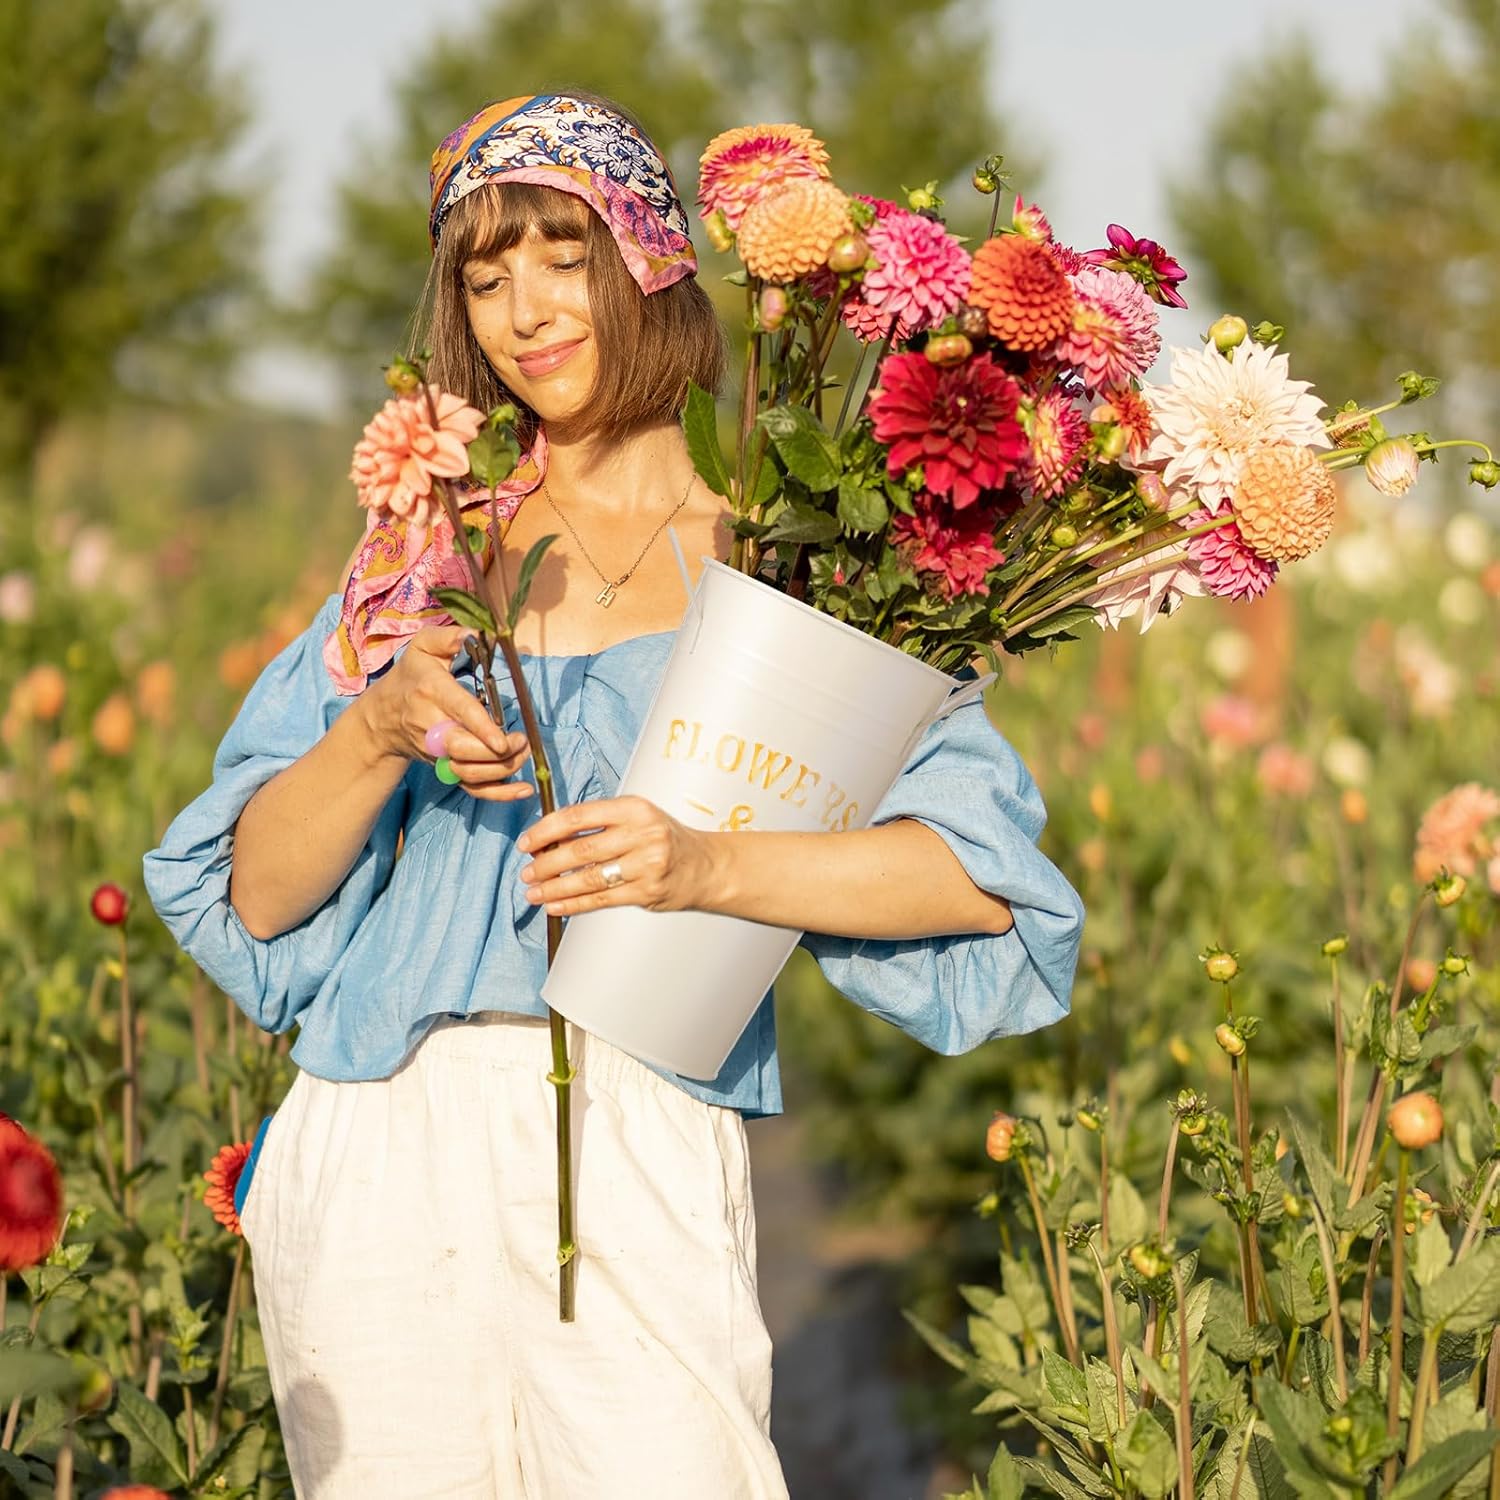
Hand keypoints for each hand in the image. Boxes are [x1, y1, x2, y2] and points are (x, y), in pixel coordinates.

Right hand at [361, 625, 532, 801]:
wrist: (383, 717)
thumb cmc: (411, 677)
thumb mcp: (423, 648)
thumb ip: (448, 638)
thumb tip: (475, 633)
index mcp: (432, 691)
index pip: (459, 711)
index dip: (481, 728)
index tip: (504, 739)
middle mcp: (432, 725)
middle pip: (463, 749)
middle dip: (496, 753)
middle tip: (521, 740)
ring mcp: (437, 752)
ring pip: (468, 772)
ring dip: (501, 771)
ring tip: (523, 753)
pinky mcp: (444, 768)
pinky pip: (470, 788)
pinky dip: (497, 794)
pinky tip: (522, 790)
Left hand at [516, 796, 720, 914]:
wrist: (705, 866)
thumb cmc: (663, 838)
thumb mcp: (637, 817)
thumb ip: (599, 824)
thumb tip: (548, 839)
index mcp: (634, 808)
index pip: (579, 817)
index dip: (546, 830)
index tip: (527, 843)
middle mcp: (643, 834)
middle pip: (580, 850)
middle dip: (546, 864)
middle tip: (527, 872)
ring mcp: (647, 865)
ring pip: (588, 879)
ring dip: (555, 887)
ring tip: (533, 892)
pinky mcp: (648, 892)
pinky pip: (602, 900)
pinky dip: (573, 904)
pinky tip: (554, 906)